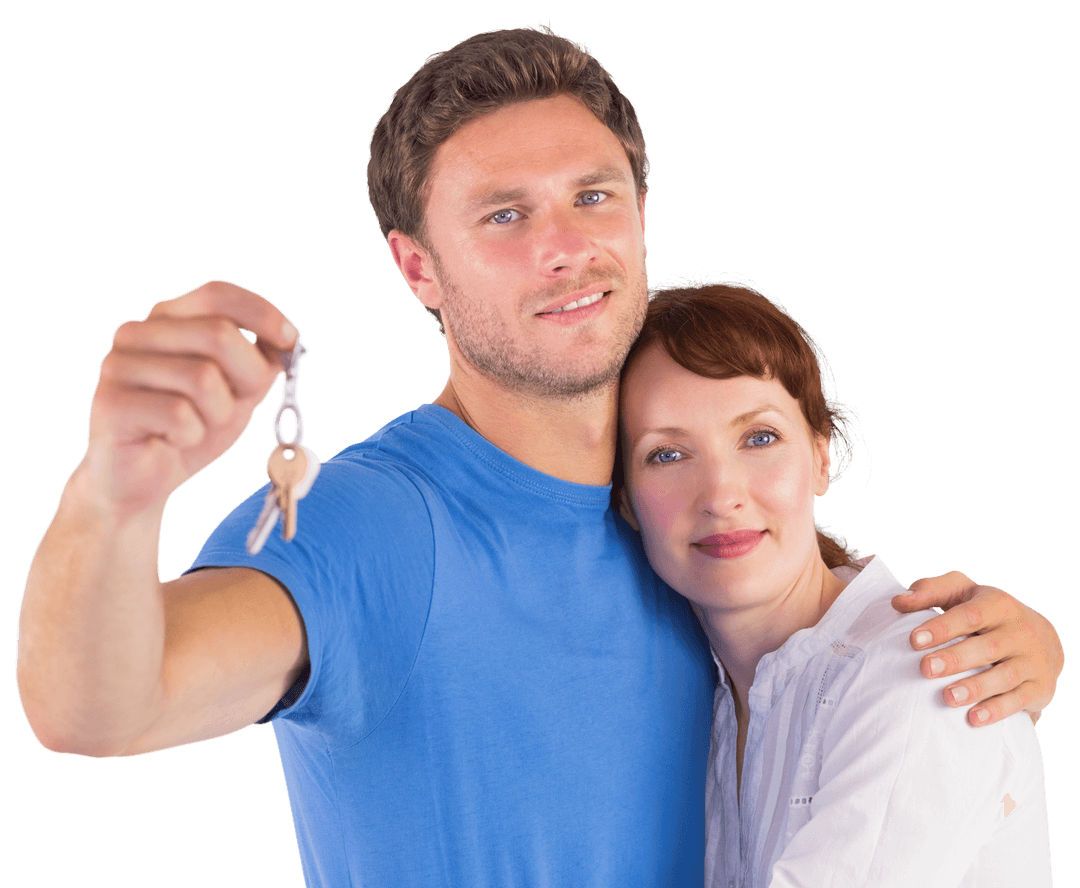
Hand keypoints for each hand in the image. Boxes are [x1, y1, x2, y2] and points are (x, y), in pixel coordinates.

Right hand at [86, 280, 298, 519]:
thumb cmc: (190, 428)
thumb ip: (260, 363)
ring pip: (203, 378)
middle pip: (218, 334)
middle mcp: (137, 334)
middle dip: (247, 377)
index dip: (261, 313)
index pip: (217, 294)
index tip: (290, 340)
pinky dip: (191, 435)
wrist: (142, 481)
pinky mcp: (110, 404)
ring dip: (217, 414)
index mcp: (166, 320)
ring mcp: (118, 366)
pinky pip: (180, 415)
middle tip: (235, 406)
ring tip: (195, 427)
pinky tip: (172, 441)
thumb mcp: (237, 392)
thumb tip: (286, 339)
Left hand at [891, 571, 1063, 726]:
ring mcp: (1032, 661)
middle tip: (925, 668)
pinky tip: (973, 718)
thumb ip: (930, 591)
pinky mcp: (1040, 688)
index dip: (942, 627)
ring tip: (947, 697)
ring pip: (1004, 676)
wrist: (1043, 638)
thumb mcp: (962, 592)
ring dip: (975, 688)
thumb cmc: (986, 613)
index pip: (970, 614)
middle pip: (987, 647)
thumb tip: (898, 601)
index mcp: (999, 604)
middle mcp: (1020, 631)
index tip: (913, 640)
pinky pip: (1019, 701)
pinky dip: (997, 710)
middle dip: (955, 659)